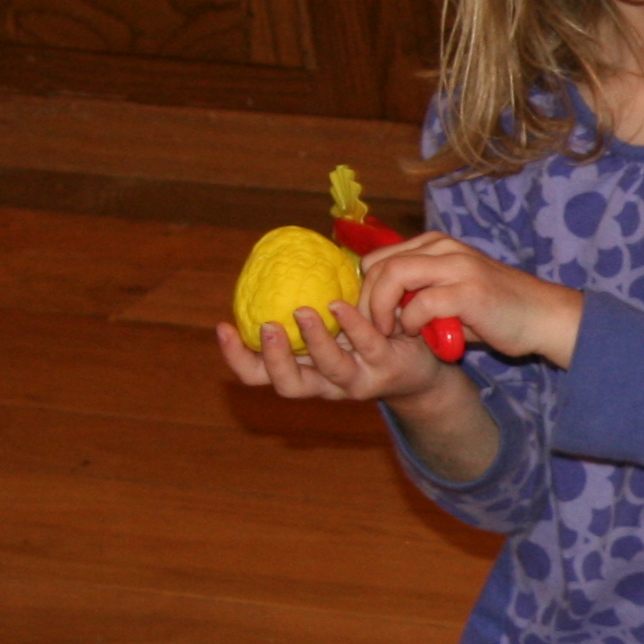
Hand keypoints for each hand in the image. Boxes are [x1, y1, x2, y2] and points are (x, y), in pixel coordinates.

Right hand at [212, 295, 446, 406]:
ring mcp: (357, 379)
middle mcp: (325, 382)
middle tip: (266, 327)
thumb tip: (277, 258)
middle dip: (272, 359)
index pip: (258, 374)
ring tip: (303, 312)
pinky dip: (351, 325)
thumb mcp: (330, 323)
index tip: (222, 327)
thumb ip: (305, 302)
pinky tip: (339, 304)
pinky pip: (366, 346)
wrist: (421, 365)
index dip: (237, 357)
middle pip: (288, 385)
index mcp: (303, 370)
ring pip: (330, 369)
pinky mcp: (385, 367)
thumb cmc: (366, 336)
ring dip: (314, 340)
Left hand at [360, 233, 583, 368]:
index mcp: (438, 245)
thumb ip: (421, 294)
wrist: (543, 317)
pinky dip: (412, 323)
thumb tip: (384, 309)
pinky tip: (420, 335)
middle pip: (381, 265)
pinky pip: (422, 303)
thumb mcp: (453, 293)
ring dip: (383, 309)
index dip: (367, 289)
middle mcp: (444, 248)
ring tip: (389, 332)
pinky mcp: (469, 290)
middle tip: (373, 329)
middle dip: (368, 301)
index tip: (370, 318)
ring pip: (395, 276)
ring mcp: (457, 266)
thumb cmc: (498, 310)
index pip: (380, 258)